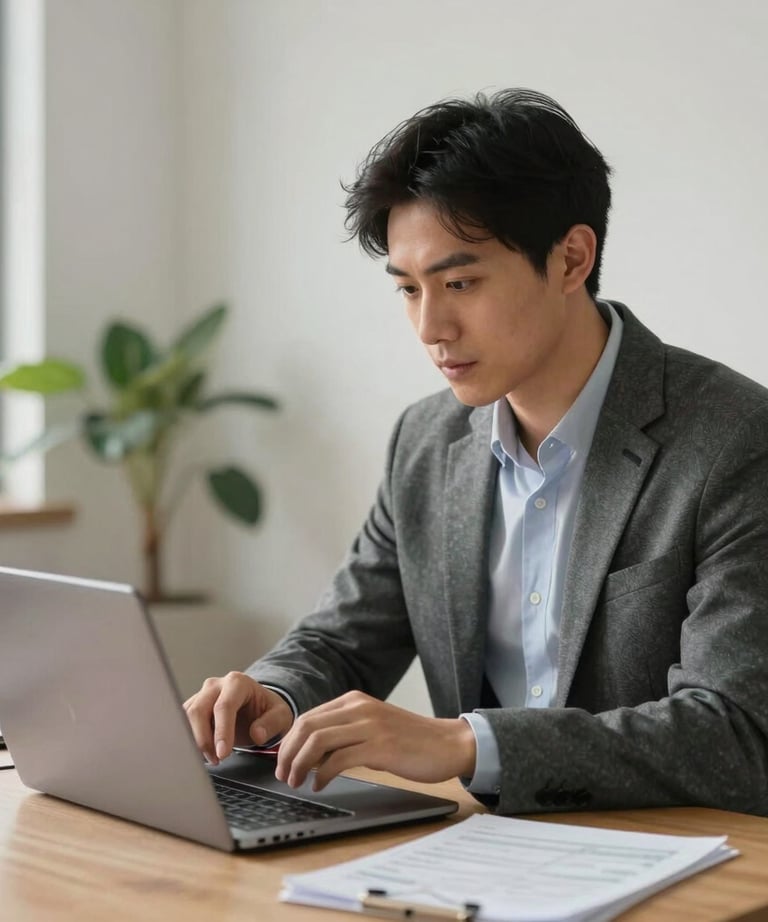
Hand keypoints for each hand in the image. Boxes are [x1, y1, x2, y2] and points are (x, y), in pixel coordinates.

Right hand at [183, 671, 293, 765]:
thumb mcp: (281, 715)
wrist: (258, 706)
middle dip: (203, 739)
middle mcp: (216, 685)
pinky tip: (200, 752)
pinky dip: (189, 739)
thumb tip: (257, 734)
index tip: (222, 753)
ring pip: (187, 716)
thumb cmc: (268, 710)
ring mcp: (202, 694)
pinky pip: (183, 722)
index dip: (221, 731)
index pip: (223, 707)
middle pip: (198, 710)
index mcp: (237, 682)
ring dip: (195, 740)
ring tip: (212, 758)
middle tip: (215, 759)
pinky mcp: (194, 706)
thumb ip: (271, 723)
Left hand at [274, 691, 476, 790]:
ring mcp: (370, 725)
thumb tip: (311, 753)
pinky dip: (322, 774)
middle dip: (288, 753)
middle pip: (307, 726)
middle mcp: (359, 708)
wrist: (447, 744)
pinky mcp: (380, 746)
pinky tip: (320, 785)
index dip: (289, 741)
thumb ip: (345, 733)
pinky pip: (339, 759)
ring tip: (296, 782)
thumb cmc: (410, 740)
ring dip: (300, 764)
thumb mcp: (373, 727)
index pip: (308, 716)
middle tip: (284, 775)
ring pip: (318, 740)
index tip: (283, 761)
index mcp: (354, 700)